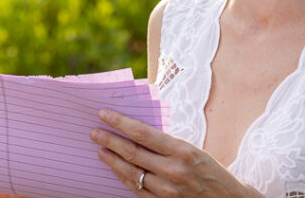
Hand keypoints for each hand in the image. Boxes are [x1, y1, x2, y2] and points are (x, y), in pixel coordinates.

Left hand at [91, 110, 262, 196]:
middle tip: (94, 132)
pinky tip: (115, 169)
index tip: (103, 114)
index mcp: (182, 151)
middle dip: (110, 141)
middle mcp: (174, 171)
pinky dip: (124, 178)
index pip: (143, 133)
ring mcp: (168, 191)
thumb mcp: (193, 150)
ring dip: (112, 161)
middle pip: (132, 153)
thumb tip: (136, 130)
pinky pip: (138, 190)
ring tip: (101, 149)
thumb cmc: (210, 171)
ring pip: (131, 173)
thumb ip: (166, 142)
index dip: (120, 123)